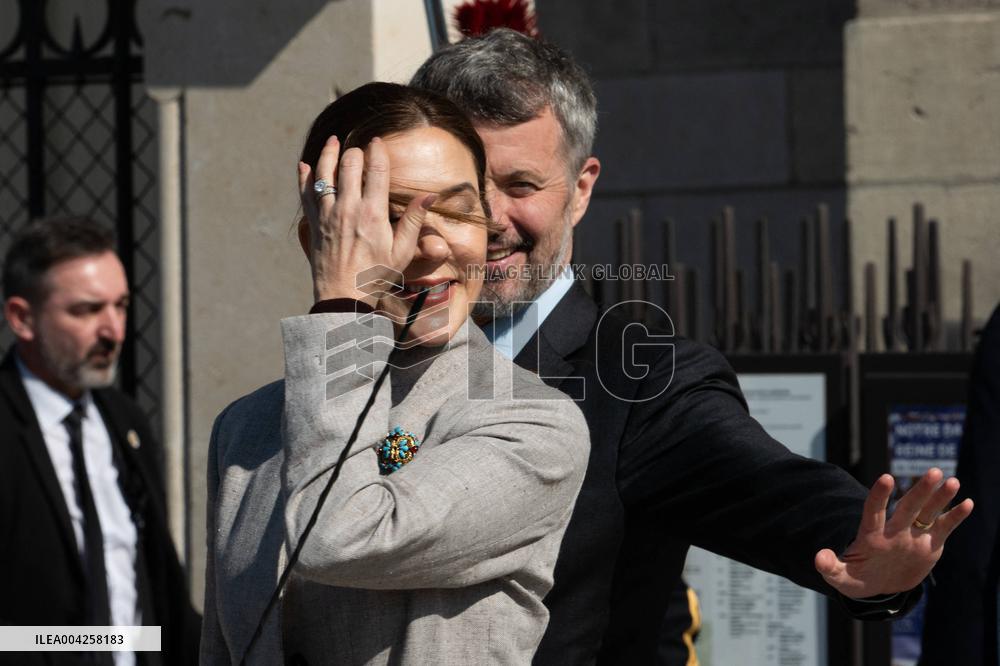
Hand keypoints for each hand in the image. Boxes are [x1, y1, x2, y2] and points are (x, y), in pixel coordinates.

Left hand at [298, 136, 433, 305]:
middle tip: (360, 150)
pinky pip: (305, 192)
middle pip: (349, 164)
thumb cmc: (376, 275)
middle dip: (355, 151)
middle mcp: (348, 208)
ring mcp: (327, 214)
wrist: (343, 297)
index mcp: (373, 213)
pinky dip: (304, 176)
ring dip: (329, 153)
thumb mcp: (401, 251)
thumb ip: (414, 220)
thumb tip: (429, 195)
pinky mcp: (313, 223)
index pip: (375, 169)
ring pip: (324, 172)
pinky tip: (305, 165)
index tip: (378, 142)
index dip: (377, 151)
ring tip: (333, 141)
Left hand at [814, 468, 972, 597]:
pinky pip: (943, 528)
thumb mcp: (841, 578)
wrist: (878, 586)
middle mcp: (894, 530)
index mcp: (871, 535)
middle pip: (908, 506)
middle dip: (920, 490)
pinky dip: (955, 517)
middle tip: (934, 472)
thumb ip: (830, 568)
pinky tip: (967, 503)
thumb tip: (819, 558)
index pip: (874, 511)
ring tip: (952, 481)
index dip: (879, 495)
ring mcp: (912, 536)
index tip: (886, 478)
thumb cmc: (857, 578)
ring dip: (940, 497)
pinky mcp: (929, 544)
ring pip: (928, 512)